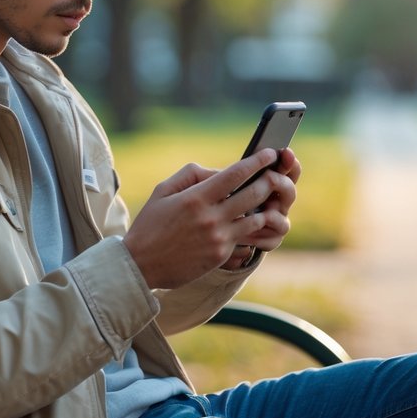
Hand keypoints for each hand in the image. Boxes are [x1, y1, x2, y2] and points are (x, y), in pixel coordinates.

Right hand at [123, 149, 297, 288]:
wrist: (141, 265)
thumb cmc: (150, 224)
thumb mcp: (163, 191)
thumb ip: (191, 174)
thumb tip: (218, 171)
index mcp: (196, 197)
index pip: (235, 174)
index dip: (257, 161)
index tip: (269, 152)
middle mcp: (211, 217)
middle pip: (253, 194)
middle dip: (269, 181)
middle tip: (275, 174)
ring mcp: (218, 238)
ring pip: (256, 218)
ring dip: (265, 207)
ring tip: (269, 199)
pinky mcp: (221, 255)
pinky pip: (246, 237)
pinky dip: (252, 227)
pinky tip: (255, 221)